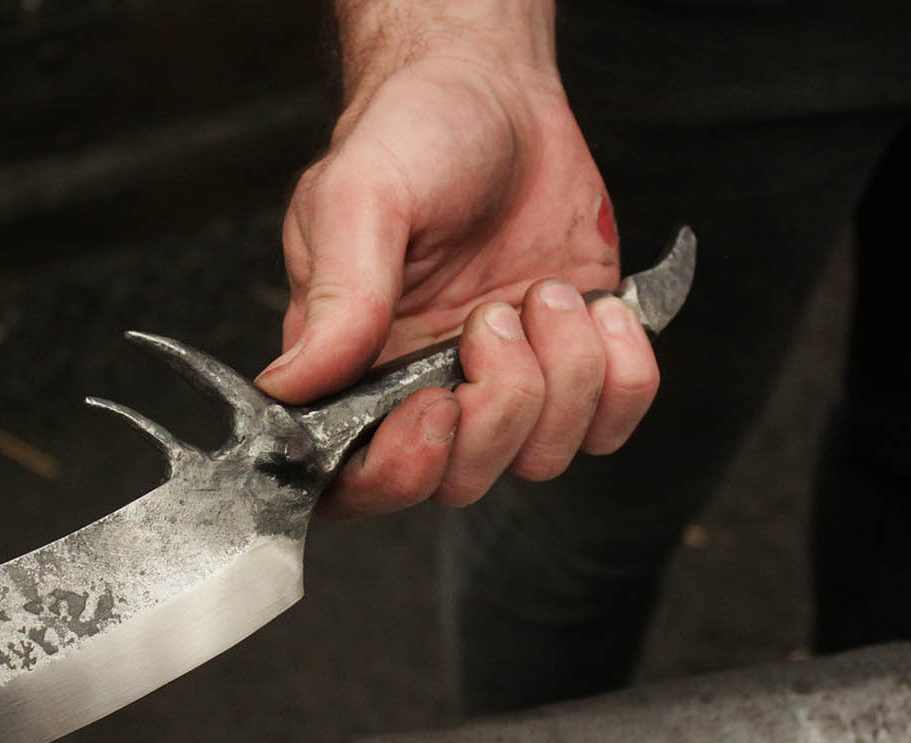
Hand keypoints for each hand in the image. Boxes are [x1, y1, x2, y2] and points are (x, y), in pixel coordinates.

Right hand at [256, 4, 657, 518]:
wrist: (494, 91)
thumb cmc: (411, 136)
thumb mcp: (357, 202)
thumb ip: (335, 302)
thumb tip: (289, 390)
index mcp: (354, 370)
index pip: (357, 482)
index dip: (400, 471)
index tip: (434, 404)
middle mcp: (423, 391)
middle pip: (459, 482)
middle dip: (496, 409)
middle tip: (492, 316)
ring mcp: (503, 384)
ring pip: (541, 458)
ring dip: (562, 377)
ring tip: (542, 292)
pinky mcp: (574, 367)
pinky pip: (612, 425)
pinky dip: (622, 375)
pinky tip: (600, 309)